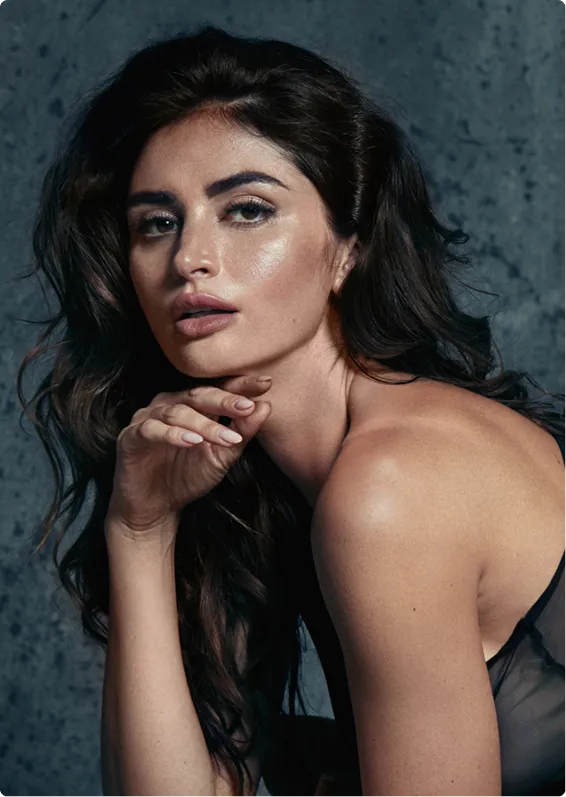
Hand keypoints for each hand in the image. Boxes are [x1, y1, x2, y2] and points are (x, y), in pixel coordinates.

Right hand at [106, 375, 272, 539]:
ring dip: (203, 425)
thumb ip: (241, 433)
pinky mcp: (131, 437)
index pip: (218, 389)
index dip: (240, 386)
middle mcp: (169, 405)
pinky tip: (192, 442)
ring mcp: (148, 419)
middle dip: (225, 401)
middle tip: (247, 407)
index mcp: (192, 406)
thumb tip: (265, 407)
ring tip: (224, 437)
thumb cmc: (187, 477)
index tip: (266, 384)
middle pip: (198, 395)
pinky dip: (173, 435)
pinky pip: (151, 430)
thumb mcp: (221, 457)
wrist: (154, 509)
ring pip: (177, 412)